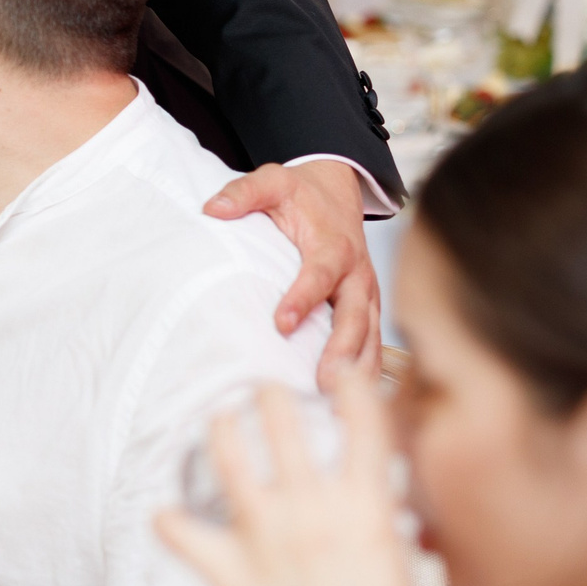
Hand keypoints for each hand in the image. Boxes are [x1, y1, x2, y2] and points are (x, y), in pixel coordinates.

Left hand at [154, 373, 425, 585]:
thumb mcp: (401, 576)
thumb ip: (377, 533)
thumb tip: (370, 516)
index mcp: (366, 508)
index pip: (361, 421)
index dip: (352, 386)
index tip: (342, 371)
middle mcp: (312, 509)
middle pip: (282, 423)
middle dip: (270, 397)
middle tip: (264, 390)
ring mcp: (266, 537)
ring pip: (228, 456)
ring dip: (221, 430)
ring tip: (219, 419)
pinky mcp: (230, 572)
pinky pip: (183, 534)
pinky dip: (170, 522)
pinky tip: (163, 512)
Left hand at [206, 159, 377, 386]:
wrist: (338, 190)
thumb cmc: (301, 192)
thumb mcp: (272, 180)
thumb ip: (243, 193)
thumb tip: (211, 208)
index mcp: (333, 245)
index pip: (319, 275)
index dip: (303, 298)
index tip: (281, 323)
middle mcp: (357, 273)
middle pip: (356, 316)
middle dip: (341, 350)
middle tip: (324, 383)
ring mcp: (367, 294)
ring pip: (371, 336)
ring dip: (359, 371)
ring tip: (340, 404)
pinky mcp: (369, 308)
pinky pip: (375, 343)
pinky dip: (369, 372)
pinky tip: (353, 402)